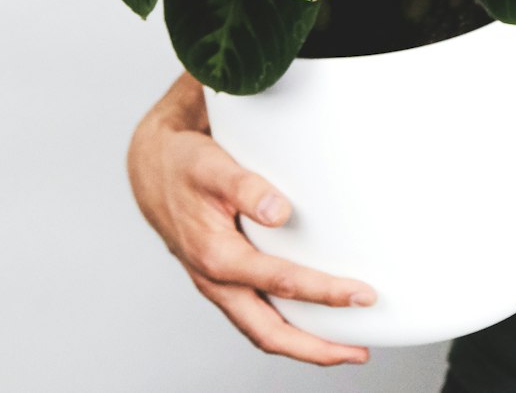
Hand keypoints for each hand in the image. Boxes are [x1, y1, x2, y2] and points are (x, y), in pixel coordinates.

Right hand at [127, 72, 376, 365]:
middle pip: (270, 333)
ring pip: (262, 330)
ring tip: (343, 346)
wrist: (152, 166)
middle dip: (316, 349)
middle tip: (360, 351)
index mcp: (216, 255)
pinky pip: (255, 314)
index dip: (325, 293)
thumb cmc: (185, 163)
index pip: (281, 283)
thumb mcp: (212, 165)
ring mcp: (218, 284)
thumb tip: (281, 211)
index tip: (362, 295)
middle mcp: (215, 279)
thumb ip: (246, 187)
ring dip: (302, 344)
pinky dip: (283, 324)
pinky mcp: (222, 278)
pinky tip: (307, 318)